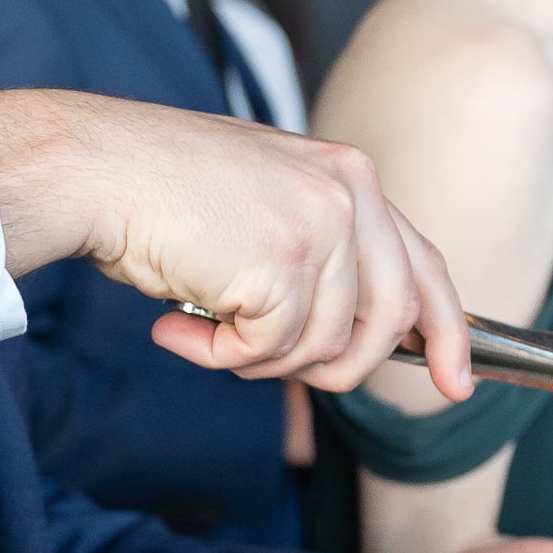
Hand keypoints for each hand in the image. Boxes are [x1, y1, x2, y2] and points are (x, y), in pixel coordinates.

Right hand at [0, 90, 473, 397]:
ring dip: (257, 359)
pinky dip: (219, 356)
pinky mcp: (282, 264)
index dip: (447, 332)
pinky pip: (269, 353)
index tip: (457, 383)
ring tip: (203, 323)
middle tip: (261, 362)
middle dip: (335, 368)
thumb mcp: (267, 206)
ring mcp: (320, 227)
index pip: (423, 265)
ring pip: (323, 347)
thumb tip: (353, 337)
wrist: (95, 169)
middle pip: (387, 324)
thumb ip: (321, 254)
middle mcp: (350, 193)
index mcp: (351, 176)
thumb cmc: (162, 193)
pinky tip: (178, 321)